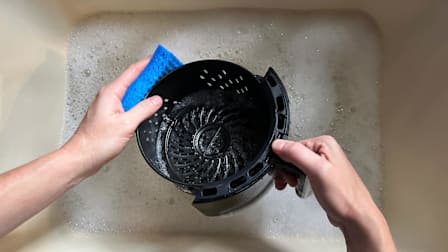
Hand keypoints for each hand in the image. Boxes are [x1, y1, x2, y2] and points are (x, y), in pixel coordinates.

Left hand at [63, 57, 162, 177]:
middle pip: (132, 80)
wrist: (82, 156)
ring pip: (130, 92)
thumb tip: (156, 100)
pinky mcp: (110, 115)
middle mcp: (108, 96)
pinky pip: (128, 102)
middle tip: (163, 70)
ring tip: (157, 86)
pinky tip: (145, 106)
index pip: (133, 71)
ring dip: (144, 88)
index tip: (159, 58)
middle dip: (149, 74)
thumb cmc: (96, 142)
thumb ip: (143, 109)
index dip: (148, 64)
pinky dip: (138, 101)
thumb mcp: (126, 124)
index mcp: (111, 93)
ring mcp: (109, 106)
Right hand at [272, 136, 395, 251]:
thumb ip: (296, 154)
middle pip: (293, 154)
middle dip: (285, 169)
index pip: (292, 145)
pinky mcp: (321, 175)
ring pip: (296, 164)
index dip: (283, 159)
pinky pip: (302, 172)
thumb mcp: (317, 170)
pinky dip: (296, 179)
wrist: (355, 216)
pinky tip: (298, 185)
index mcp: (324, 143)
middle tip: (287, 181)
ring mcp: (323, 163)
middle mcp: (325, 151)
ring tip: (292, 184)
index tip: (282, 172)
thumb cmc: (344, 196)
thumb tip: (277, 145)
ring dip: (289, 175)